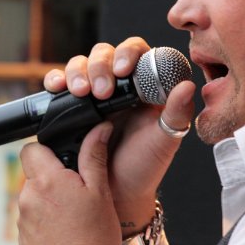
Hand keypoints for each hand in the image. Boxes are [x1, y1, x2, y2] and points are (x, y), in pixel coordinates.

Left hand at [18, 122, 121, 244]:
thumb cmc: (95, 239)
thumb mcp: (100, 192)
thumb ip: (94, 157)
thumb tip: (98, 129)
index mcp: (45, 182)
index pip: (31, 148)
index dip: (47, 151)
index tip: (63, 162)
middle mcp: (27, 199)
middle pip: (33, 176)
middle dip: (52, 180)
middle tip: (77, 195)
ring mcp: (21, 223)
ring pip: (33, 201)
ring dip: (49, 205)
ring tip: (74, 221)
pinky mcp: (21, 244)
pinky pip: (32, 225)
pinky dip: (46, 226)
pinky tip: (65, 237)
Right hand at [44, 39, 195, 228]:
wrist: (116, 192)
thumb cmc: (145, 165)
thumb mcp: (166, 140)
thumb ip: (177, 112)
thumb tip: (188, 85)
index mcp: (143, 85)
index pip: (136, 52)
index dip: (128, 53)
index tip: (124, 70)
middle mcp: (118, 84)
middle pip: (105, 54)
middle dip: (100, 67)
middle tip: (102, 92)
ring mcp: (92, 94)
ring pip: (81, 64)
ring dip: (78, 73)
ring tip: (81, 93)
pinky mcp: (70, 106)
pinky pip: (59, 85)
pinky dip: (56, 80)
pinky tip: (56, 88)